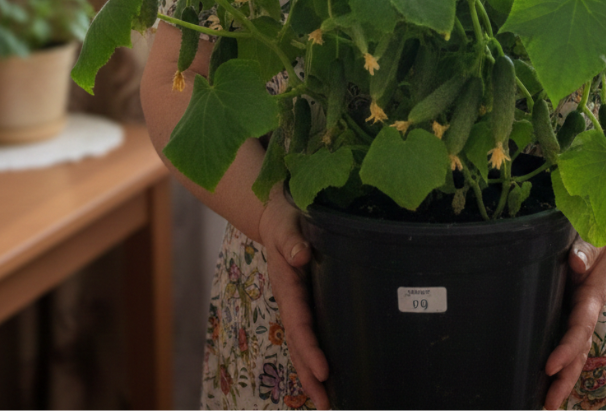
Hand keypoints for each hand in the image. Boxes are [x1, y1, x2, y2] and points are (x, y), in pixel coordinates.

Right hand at [259, 188, 330, 410]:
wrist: (276, 214)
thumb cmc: (285, 218)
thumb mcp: (286, 224)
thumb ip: (291, 239)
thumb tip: (299, 255)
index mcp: (287, 286)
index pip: (300, 324)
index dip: (310, 349)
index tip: (323, 372)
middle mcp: (291, 300)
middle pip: (298, 345)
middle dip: (310, 376)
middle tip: (326, 405)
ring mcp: (297, 303)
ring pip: (302, 345)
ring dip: (311, 374)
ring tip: (327, 403)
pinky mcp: (305, 301)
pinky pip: (308, 333)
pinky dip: (315, 356)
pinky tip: (329, 374)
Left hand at [542, 237, 605, 410]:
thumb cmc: (598, 238)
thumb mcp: (595, 239)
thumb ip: (587, 249)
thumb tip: (577, 262)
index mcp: (591, 297)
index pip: (579, 328)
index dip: (566, 349)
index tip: (549, 367)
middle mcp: (587, 312)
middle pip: (579, 352)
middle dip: (566, 380)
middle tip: (549, 405)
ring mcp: (580, 316)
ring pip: (575, 354)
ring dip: (563, 380)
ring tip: (546, 405)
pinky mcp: (571, 314)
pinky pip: (567, 343)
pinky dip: (560, 365)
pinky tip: (543, 382)